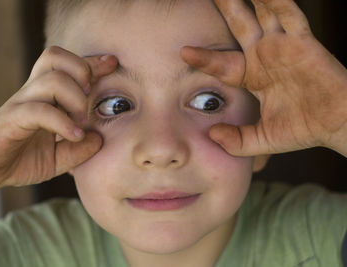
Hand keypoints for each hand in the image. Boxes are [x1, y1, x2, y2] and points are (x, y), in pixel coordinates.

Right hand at [0, 46, 117, 192]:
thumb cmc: (22, 159)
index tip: (112, 63)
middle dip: (82, 70)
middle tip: (91, 97)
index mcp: (45, 96)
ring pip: (51, 80)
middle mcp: (33, 93)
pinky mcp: (11, 120)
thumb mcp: (59, 158)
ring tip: (81, 121)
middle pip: (55, 57)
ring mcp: (21, 104)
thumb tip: (100, 138)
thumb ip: (80, 149)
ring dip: (75, 99)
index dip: (91, 61)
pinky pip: (39, 110)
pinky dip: (62, 122)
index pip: (67, 66)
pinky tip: (74, 136)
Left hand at [181, 0, 346, 155]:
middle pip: (239, 25)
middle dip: (226, 7)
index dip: (204, 57)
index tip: (184, 52)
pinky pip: (289, 16)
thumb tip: (212, 135)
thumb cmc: (301, 130)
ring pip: (262, 13)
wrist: (334, 126)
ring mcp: (282, 46)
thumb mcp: (261, 139)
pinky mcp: (302, 42)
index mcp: (253, 75)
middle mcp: (264, 56)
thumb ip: (237, 140)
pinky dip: (277, 2)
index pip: (221, 63)